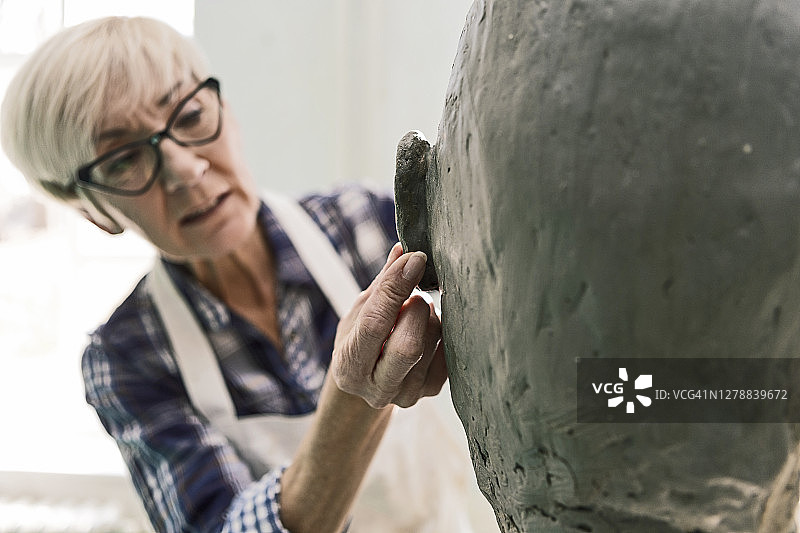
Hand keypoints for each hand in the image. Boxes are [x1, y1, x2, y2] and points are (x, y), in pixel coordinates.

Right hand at [331, 243, 446, 407]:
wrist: (368, 381)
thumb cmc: (360, 338)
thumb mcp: (359, 312)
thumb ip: (381, 285)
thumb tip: (403, 250)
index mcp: (349, 366)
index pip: (374, 324)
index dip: (395, 287)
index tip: (415, 258)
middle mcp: (377, 388)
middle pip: (409, 346)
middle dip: (416, 309)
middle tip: (414, 295)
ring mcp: (407, 394)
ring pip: (432, 342)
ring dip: (429, 315)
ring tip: (416, 311)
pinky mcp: (431, 390)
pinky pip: (448, 350)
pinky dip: (441, 329)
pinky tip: (427, 326)